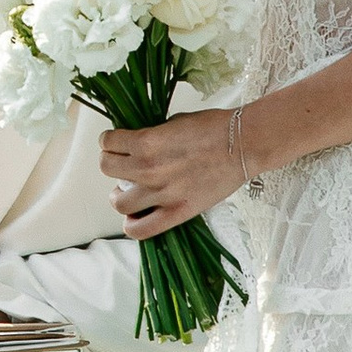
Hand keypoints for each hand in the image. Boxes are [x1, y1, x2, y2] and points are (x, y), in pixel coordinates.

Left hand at [99, 107, 253, 238]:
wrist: (244, 144)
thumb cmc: (215, 128)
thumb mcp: (175, 122)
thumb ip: (152, 134)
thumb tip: (137, 144)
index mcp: (147, 141)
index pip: (108, 143)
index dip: (110, 141)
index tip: (116, 143)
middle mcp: (149, 168)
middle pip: (107, 168)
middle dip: (112, 163)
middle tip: (122, 164)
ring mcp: (162, 193)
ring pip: (118, 201)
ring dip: (118, 194)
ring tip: (128, 191)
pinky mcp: (177, 212)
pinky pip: (141, 229)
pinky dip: (131, 224)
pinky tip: (135, 215)